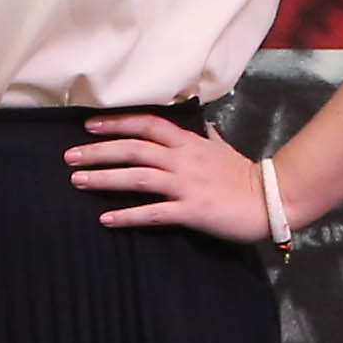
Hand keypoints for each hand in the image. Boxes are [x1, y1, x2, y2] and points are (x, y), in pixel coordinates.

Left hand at [66, 113, 273, 239]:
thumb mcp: (223, 150)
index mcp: (188, 143)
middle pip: (133, 149)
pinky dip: (128, 216)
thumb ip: (209, 139)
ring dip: (104, 178)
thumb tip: (206, 127)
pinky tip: (106, 219)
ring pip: (137, 177)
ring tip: (77, 181)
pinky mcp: (191, 210)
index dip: (116, 123)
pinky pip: (154, 213)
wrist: (272, 199)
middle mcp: (183, 160)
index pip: (146, 124)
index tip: (89, 126)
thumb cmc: (245, 176)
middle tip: (69, 157)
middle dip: (98, 151)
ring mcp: (186, 185)